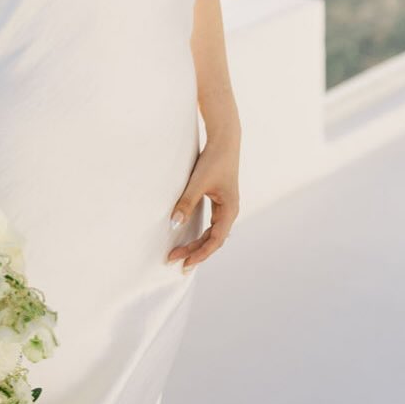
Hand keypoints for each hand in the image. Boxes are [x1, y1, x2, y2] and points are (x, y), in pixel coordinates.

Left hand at [167, 137, 239, 271]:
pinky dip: (200, 233)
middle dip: (195, 251)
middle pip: (213, 239)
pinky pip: (211, 224)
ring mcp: (225, 207)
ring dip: (198, 244)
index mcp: (230, 210)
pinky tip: (190, 237)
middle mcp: (230, 211)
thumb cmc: (214, 161)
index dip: (199, 253)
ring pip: (212, 233)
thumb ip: (186, 203)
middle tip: (175, 260)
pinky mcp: (219, 200)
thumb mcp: (198, 182)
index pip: (215, 241)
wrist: (224, 141)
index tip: (183, 262)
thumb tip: (174, 224)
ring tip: (181, 254)